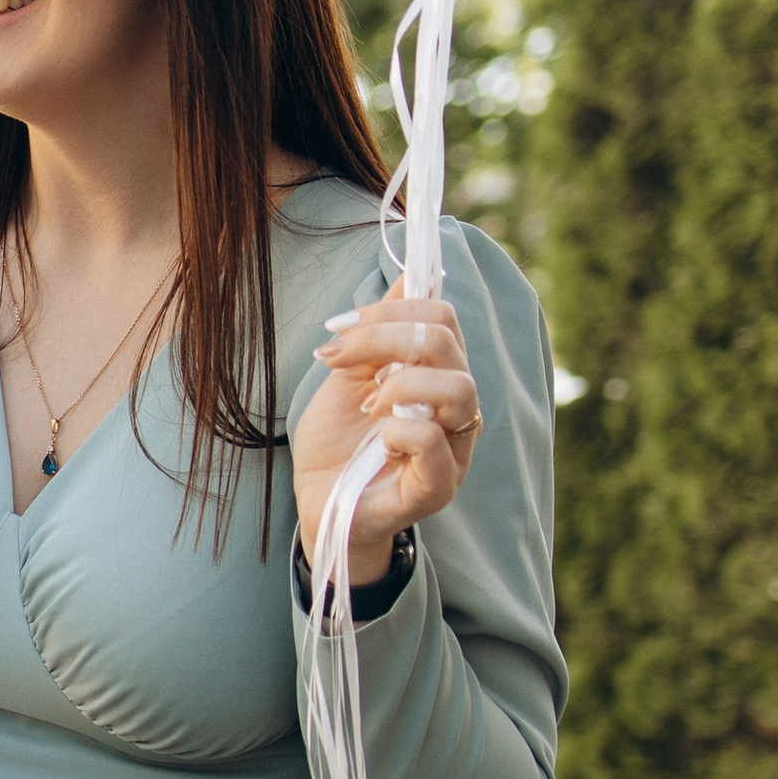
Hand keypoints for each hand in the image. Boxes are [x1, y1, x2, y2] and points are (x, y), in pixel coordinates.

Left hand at [288, 282, 481, 584]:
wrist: (318, 502)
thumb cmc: (337, 441)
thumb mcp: (349, 375)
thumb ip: (378, 333)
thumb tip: (407, 276)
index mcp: (438, 374)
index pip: (441, 316)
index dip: (388, 309)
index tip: (337, 327)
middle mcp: (457, 408)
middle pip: (446, 343)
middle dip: (383, 337)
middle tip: (338, 357)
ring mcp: (454, 449)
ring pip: (458, 388)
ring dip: (400, 384)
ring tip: (366, 403)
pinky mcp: (438, 488)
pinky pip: (434, 441)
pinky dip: (398, 429)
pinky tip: (376, 438)